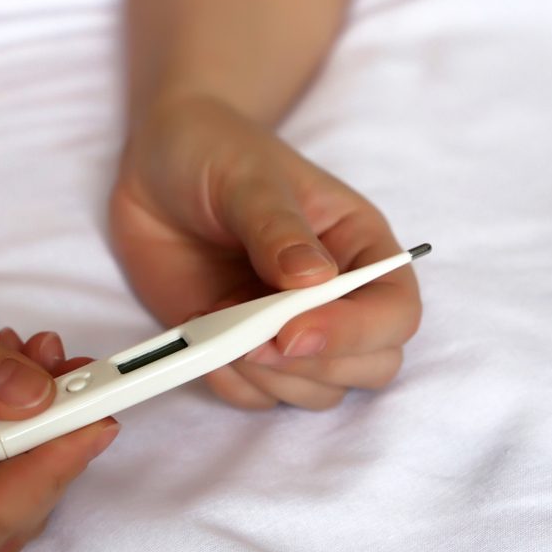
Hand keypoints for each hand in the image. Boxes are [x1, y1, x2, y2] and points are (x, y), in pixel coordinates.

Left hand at [110, 95, 421, 409]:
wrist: (156, 170)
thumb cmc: (217, 153)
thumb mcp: (249, 177)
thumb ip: (279, 229)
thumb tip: (313, 282)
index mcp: (359, 247)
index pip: (396, 312)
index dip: (357, 333)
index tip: (293, 331)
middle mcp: (337, 297)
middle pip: (371, 365)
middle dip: (315, 365)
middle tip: (250, 335)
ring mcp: (291, 329)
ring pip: (318, 391)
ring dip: (269, 377)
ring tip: (218, 324)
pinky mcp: (246, 350)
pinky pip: (259, 398)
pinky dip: (231, 384)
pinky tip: (201, 338)